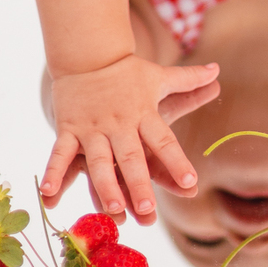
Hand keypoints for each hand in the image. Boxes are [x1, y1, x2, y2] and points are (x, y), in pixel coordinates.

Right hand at [40, 55, 219, 221]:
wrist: (87, 54)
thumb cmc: (127, 73)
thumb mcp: (158, 76)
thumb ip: (188, 81)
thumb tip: (217, 71)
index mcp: (144, 113)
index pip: (164, 141)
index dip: (176, 161)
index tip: (191, 183)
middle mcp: (119, 123)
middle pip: (131, 157)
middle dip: (139, 184)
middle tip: (148, 212)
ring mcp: (92, 128)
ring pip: (98, 161)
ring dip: (104, 186)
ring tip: (112, 210)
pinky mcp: (69, 128)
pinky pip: (60, 153)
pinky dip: (55, 173)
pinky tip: (50, 195)